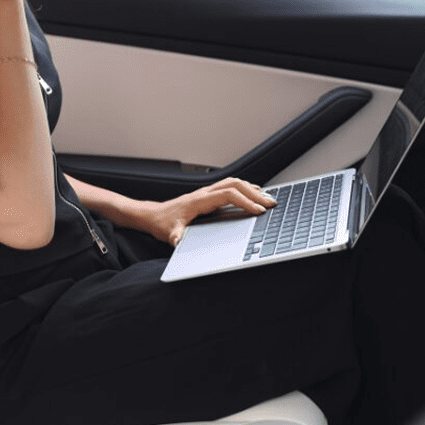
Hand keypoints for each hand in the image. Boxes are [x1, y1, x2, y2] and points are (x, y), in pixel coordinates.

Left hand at [136, 177, 276, 246]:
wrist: (153, 215)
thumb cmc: (162, 223)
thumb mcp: (168, 232)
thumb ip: (175, 236)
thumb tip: (177, 241)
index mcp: (199, 200)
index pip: (228, 194)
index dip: (245, 202)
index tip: (259, 211)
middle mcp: (204, 193)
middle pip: (234, 184)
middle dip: (254, 193)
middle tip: (271, 203)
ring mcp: (206, 193)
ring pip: (233, 183)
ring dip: (251, 189)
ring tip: (267, 198)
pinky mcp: (207, 196)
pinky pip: (229, 187)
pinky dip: (244, 189)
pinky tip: (252, 195)